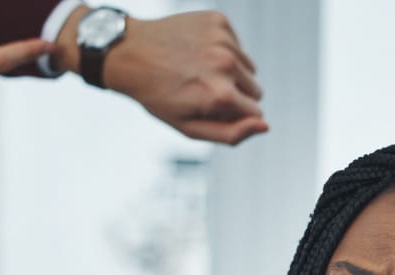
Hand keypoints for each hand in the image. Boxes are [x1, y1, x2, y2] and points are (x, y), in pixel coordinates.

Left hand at [59, 8, 266, 144]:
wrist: (128, 52)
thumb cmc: (158, 96)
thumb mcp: (188, 127)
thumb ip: (231, 134)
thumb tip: (267, 125)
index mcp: (220, 96)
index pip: (257, 114)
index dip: (236, 116)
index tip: (210, 109)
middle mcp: (226, 65)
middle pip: (256, 90)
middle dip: (236, 94)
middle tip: (202, 90)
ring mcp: (223, 39)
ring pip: (249, 67)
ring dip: (230, 71)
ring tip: (198, 70)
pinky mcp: (219, 20)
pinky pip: (237, 44)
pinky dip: (223, 49)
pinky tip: (197, 52)